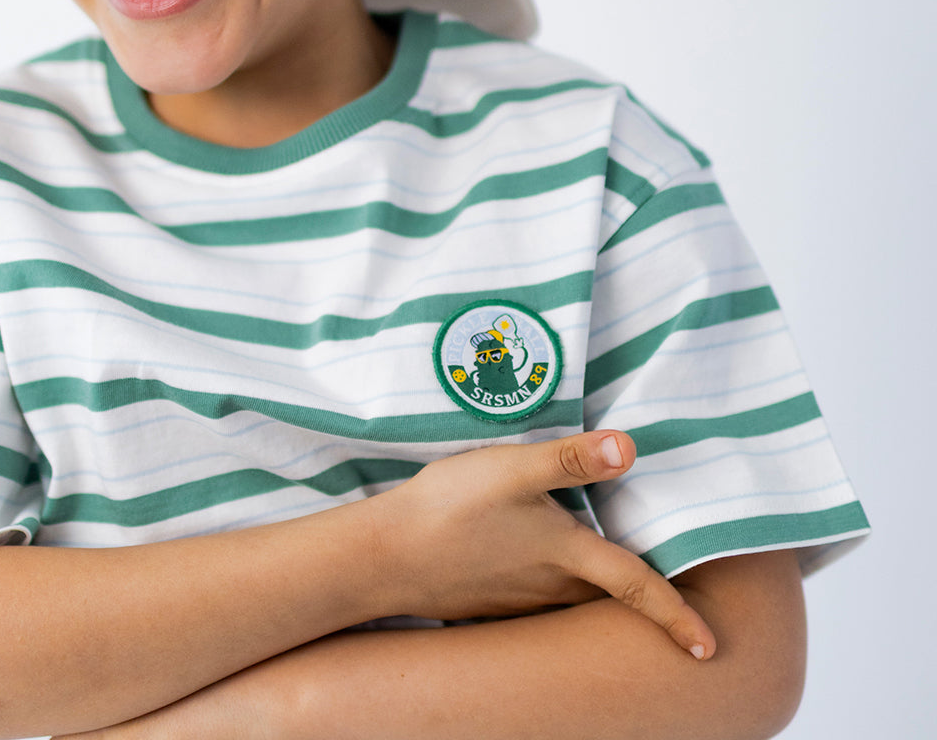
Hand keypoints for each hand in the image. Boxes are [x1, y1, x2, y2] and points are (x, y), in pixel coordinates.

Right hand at [369, 430, 714, 657]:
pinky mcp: (491, 602)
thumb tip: (630, 446)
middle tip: (670, 607)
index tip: (712, 650)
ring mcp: (519, 601)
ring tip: (607, 578)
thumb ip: (569, 458)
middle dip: (640, 607)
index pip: (636, 587)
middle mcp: (550, 588)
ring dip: (594, 596)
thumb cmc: (450, 508)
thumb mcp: (511, 470)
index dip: (677, 617)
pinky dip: (553, 591)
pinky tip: (535, 567)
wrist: (384, 557)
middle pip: (607, 598)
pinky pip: (538, 603)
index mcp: (566, 556)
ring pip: (572, 601)